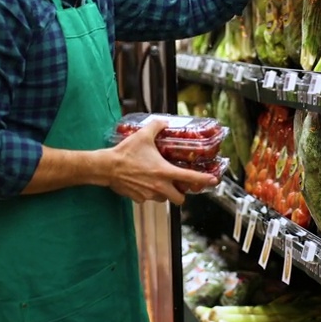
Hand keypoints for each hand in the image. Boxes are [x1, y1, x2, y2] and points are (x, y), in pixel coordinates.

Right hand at [102, 120, 217, 204]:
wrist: (107, 167)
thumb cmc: (126, 152)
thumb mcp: (143, 135)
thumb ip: (156, 127)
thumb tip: (164, 122)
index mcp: (164, 172)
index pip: (190, 178)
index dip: (204, 180)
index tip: (213, 181)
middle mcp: (159, 186)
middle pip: (180, 199)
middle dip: (181, 193)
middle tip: (178, 184)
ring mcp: (148, 195)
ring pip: (164, 199)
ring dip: (164, 193)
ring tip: (158, 181)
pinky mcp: (138, 199)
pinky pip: (148, 199)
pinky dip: (148, 193)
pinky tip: (142, 183)